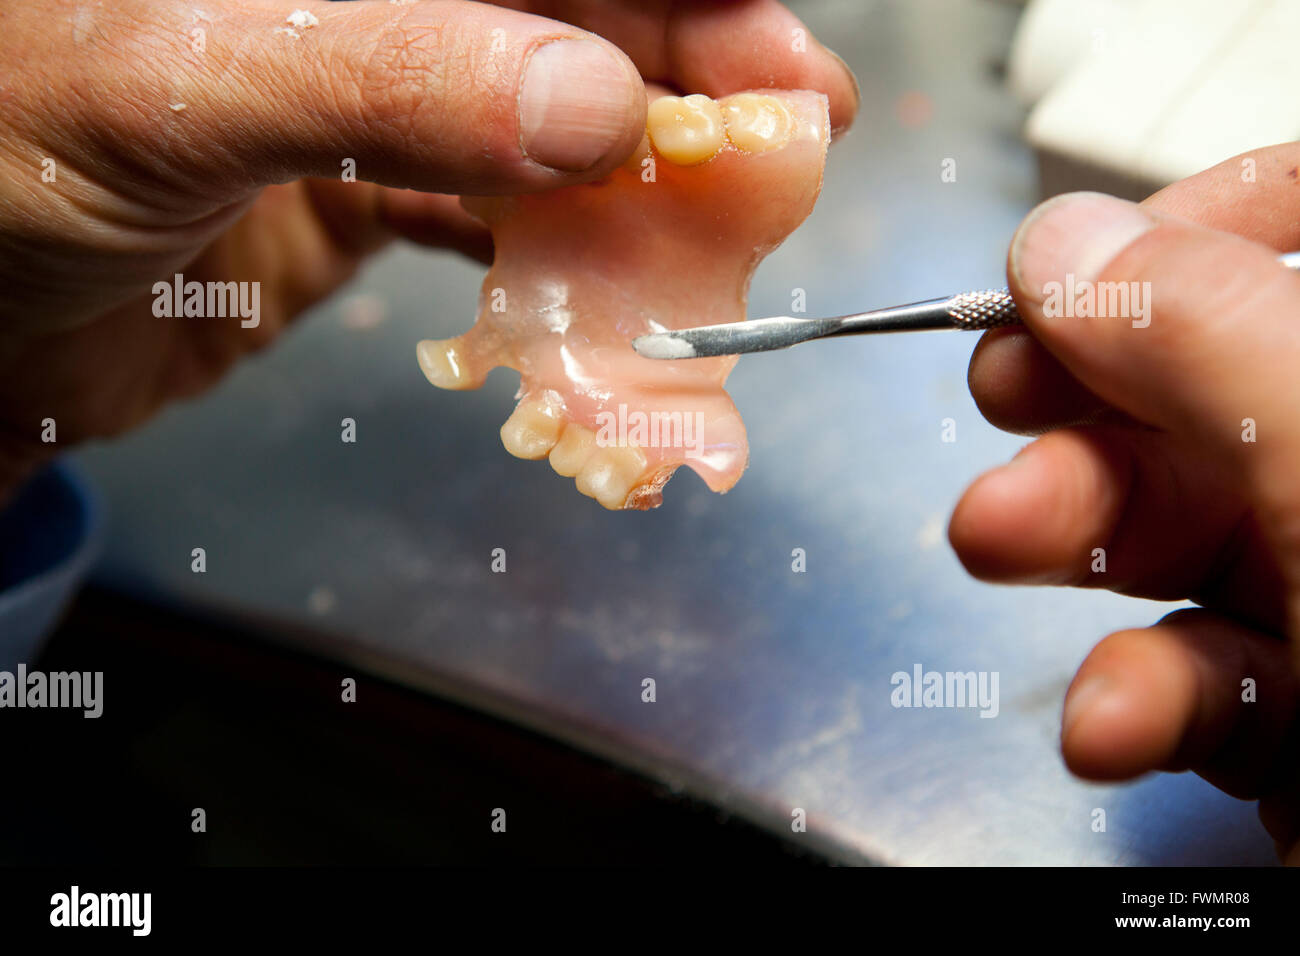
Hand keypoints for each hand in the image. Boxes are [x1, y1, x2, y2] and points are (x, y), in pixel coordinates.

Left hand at [0, 0, 857, 497]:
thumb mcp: (181, 85)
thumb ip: (389, 76)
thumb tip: (599, 106)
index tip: (771, 55)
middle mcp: (357, 3)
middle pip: (563, 18)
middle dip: (685, 82)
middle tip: (789, 147)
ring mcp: (359, 97)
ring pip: (538, 120)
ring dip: (636, 179)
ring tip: (721, 223)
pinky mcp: (351, 197)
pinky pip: (484, 215)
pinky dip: (553, 257)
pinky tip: (606, 280)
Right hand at [950, 144, 1299, 862]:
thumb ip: (1209, 337)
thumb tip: (1063, 244)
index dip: (1191, 226)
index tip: (1076, 276)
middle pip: (1224, 387)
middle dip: (1092, 397)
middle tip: (1000, 405)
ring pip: (1196, 533)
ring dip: (1079, 545)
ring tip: (1000, 547)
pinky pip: (1207, 667)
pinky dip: (1140, 689)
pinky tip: (1114, 717)